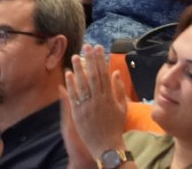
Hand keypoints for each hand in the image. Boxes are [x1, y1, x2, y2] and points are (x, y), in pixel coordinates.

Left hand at [63, 45, 129, 160]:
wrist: (106, 145)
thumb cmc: (116, 126)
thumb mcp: (123, 107)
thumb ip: (119, 90)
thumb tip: (116, 73)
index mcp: (110, 96)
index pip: (104, 73)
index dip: (100, 60)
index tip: (98, 48)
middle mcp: (98, 99)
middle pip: (93, 75)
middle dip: (90, 60)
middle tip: (86, 46)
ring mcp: (87, 106)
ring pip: (82, 83)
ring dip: (79, 69)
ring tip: (75, 56)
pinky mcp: (78, 113)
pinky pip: (73, 96)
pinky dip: (70, 84)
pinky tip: (68, 74)